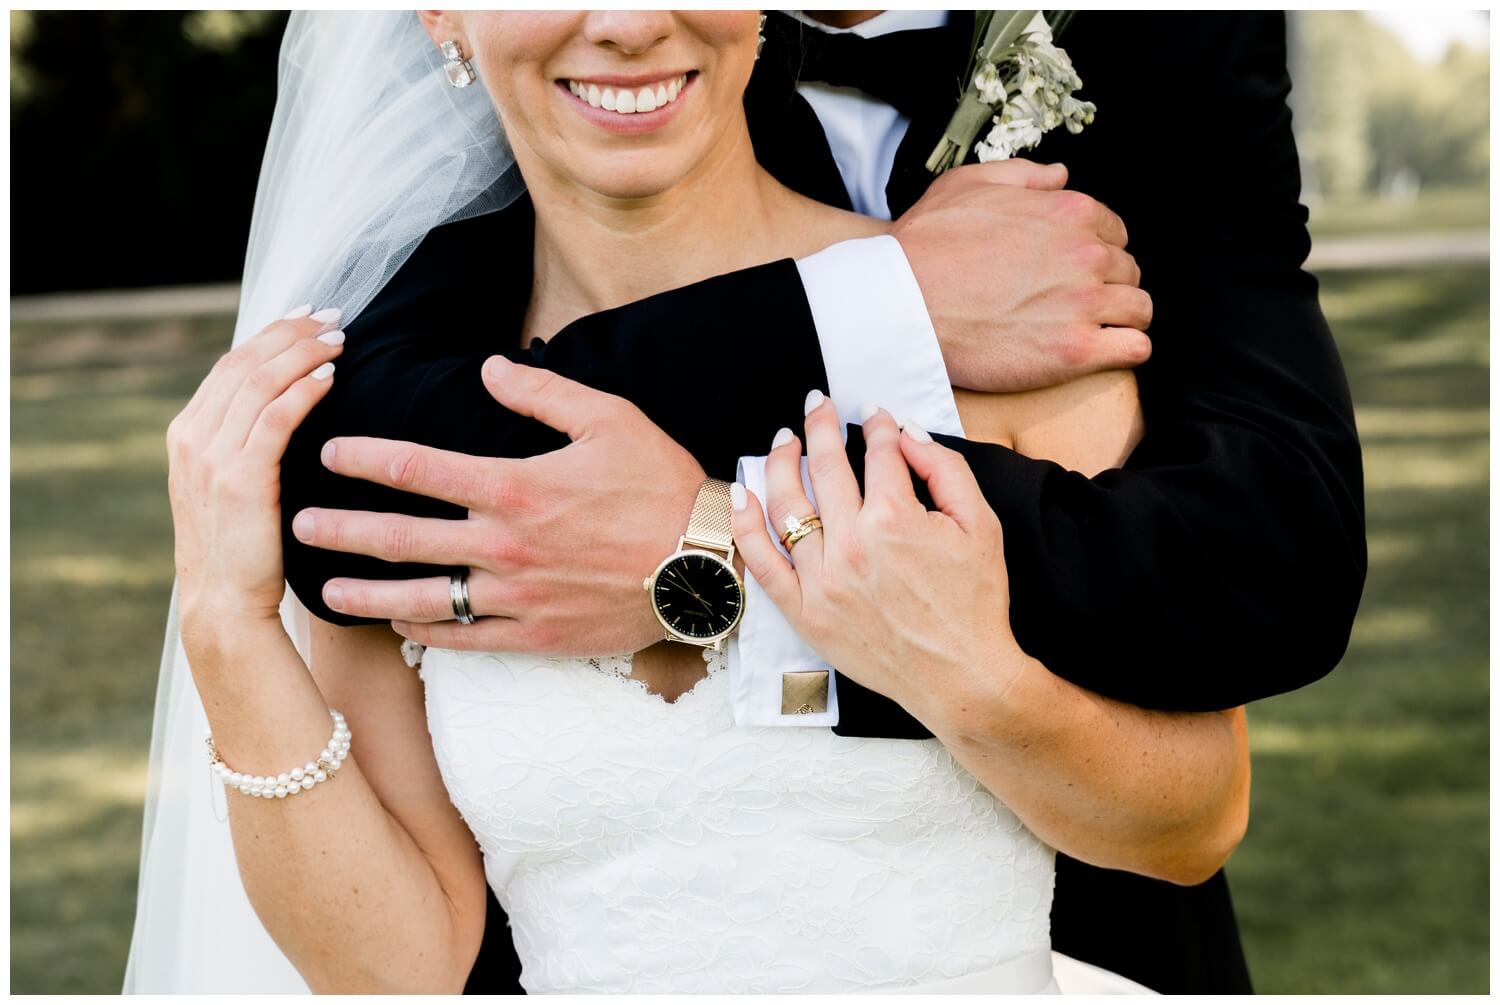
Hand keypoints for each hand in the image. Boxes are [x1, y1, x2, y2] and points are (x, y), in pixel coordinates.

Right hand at [167, 308, 345, 629]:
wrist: (224, 603)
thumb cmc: (243, 547)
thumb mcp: (235, 484)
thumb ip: (248, 442)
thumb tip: (288, 400)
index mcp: (188, 434)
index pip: (231, 366)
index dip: (270, 336)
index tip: (307, 317)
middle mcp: (192, 438)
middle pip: (244, 364)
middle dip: (290, 335)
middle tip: (332, 317)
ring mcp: (210, 458)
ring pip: (259, 383)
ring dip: (302, 355)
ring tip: (339, 340)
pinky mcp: (239, 480)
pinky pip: (275, 419)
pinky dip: (303, 391)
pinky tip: (330, 379)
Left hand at [292, 356, 705, 653]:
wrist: (705, 565)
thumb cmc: (661, 486)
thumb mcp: (610, 419)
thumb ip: (542, 392)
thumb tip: (490, 368)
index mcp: (514, 487)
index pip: (418, 469)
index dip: (366, 458)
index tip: (330, 453)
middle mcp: (503, 546)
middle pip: (401, 538)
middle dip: (342, 530)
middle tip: (297, 525)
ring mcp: (515, 597)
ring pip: (422, 598)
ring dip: (367, 595)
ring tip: (325, 594)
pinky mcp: (534, 635)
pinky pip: (465, 639)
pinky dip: (427, 633)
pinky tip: (400, 627)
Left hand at [730, 393, 1025, 724]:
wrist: (962, 676)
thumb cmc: (974, 603)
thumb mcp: (981, 525)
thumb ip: (945, 469)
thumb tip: (905, 433)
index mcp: (896, 518)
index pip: (878, 452)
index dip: (878, 426)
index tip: (875, 417)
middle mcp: (853, 544)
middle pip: (824, 466)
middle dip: (821, 426)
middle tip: (817, 405)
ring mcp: (822, 579)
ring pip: (786, 505)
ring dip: (781, 462)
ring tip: (784, 440)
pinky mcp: (804, 611)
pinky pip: (762, 562)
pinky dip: (746, 525)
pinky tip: (743, 492)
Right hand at [890, 159, 1152, 392]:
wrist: (901, 301)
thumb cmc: (926, 245)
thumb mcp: (969, 183)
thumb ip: (1024, 176)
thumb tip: (1060, 175)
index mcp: (1069, 212)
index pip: (1115, 233)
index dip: (1097, 253)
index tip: (1075, 272)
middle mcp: (1086, 254)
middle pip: (1128, 271)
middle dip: (1109, 286)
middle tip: (1075, 306)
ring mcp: (1084, 304)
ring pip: (1140, 309)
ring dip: (1122, 318)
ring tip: (1092, 331)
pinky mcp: (1076, 351)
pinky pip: (1135, 348)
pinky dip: (1125, 350)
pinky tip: (1102, 353)